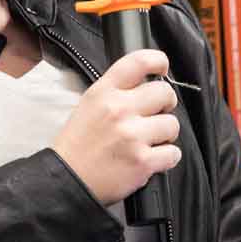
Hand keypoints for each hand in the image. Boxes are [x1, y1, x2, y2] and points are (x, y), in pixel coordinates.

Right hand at [51, 49, 180, 205]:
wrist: (68, 180)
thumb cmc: (79, 145)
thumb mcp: (89, 106)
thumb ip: (116, 92)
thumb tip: (148, 84)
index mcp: (103, 92)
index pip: (138, 62)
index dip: (158, 61)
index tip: (163, 68)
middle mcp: (118, 110)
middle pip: (164, 93)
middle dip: (166, 104)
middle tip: (157, 114)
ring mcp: (131, 135)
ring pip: (172, 124)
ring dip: (165, 135)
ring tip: (149, 141)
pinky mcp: (142, 161)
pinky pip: (173, 153)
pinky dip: (167, 158)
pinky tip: (151, 159)